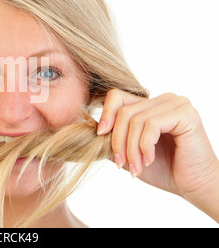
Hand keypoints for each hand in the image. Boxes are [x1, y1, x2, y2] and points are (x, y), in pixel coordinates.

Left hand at [97, 89, 218, 201]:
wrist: (194, 185)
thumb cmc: (164, 169)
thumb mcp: (129, 152)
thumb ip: (112, 138)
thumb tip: (88, 129)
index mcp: (150, 104)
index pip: (117, 96)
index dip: (105, 114)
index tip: (100, 136)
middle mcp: (163, 99)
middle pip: (124, 111)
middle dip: (118, 141)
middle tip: (121, 164)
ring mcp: (176, 103)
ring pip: (135, 120)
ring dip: (131, 149)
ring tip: (136, 168)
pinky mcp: (185, 113)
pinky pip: (151, 125)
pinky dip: (145, 147)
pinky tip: (149, 161)